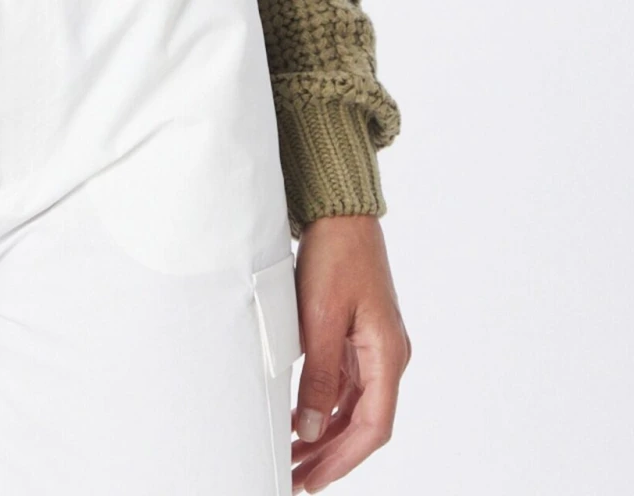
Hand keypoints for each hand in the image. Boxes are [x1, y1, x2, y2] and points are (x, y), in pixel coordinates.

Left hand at [291, 213, 410, 490]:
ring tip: (293, 457)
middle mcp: (387, 356)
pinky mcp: (359, 336)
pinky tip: (300, 420)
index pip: (372, 426)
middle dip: (330, 454)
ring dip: (324, 433)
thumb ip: (318, 375)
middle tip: (297, 478)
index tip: (314, 480)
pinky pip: (345, 385)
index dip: (343, 458)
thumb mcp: (321, 317)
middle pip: (363, 422)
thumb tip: (309, 428)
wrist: (340, 212)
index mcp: (387, 355)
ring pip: (353, 406)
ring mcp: (374, 346)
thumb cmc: (336, 255)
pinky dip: (324, 406)